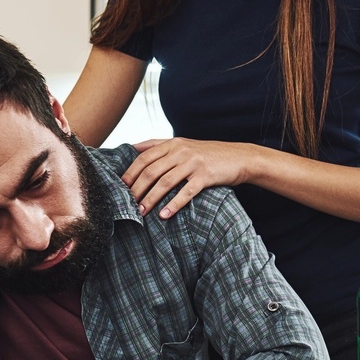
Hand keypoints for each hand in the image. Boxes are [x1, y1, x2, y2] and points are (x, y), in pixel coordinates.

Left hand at [123, 138, 251, 218]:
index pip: (143, 158)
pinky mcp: (205, 176)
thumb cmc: (209, 154)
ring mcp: (193, 163)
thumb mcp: (184, 144)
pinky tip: (164, 215)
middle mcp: (181, 151)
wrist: (239, 157)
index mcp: (173, 144)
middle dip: (136, 190)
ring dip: (150, 200)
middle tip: (127, 205)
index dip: (129, 173)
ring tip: (141, 213)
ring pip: (165, 183)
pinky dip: (173, 205)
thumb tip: (133, 148)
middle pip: (150, 171)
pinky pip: (185, 192)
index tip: (119, 188)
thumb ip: (160, 145)